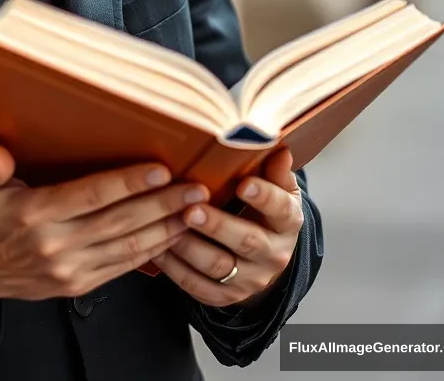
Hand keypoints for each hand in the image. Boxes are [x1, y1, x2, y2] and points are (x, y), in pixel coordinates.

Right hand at [0, 145, 206, 309]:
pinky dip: (151, 253)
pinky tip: (171, 237)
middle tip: (194, 189)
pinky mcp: (77, 285)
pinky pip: (122, 268)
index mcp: (34, 215)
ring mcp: (69, 269)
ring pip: (127, 248)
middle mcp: (56, 245)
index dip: (127, 183)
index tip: (158, 170)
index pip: (90, 196)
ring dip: (165, 229)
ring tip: (195, 212)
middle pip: (119, 223)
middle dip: (162, 205)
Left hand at [150, 146, 302, 306]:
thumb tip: (279, 148)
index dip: (264, 197)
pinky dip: (174, 268)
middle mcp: (272, 254)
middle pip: (247, 242)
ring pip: (218, 266)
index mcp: (286, 223)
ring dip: (190, 246)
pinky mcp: (224, 295)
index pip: (280, 210)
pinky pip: (197, 285)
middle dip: (217, 225)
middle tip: (191, 209)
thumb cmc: (262, 211)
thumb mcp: (276, 189)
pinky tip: (156, 248)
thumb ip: (275, 171)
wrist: (261, 258)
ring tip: (168, 224)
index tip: (244, 184)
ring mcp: (249, 279)